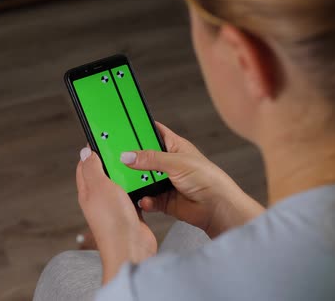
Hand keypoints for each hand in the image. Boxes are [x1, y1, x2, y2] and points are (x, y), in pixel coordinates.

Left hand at [76, 147, 156, 283]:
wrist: (131, 248)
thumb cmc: (113, 221)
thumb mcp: (99, 187)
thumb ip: (92, 169)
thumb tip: (85, 152)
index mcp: (88, 192)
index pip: (85, 166)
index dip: (92, 152)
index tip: (103, 138)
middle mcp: (100, 200)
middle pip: (104, 174)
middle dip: (112, 160)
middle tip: (123, 147)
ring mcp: (116, 207)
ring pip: (121, 184)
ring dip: (127, 174)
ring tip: (136, 161)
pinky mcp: (131, 213)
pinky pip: (134, 195)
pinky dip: (139, 187)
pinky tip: (146, 181)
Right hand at [121, 122, 263, 237]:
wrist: (217, 207)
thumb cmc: (207, 178)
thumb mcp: (176, 162)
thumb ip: (150, 159)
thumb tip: (128, 156)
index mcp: (175, 147)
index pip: (154, 132)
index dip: (140, 129)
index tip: (122, 127)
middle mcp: (169, 163)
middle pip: (144, 158)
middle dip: (132, 160)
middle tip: (117, 160)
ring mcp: (166, 182)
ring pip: (143, 180)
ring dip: (136, 183)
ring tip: (127, 183)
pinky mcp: (165, 200)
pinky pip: (148, 199)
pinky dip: (145, 200)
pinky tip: (145, 200)